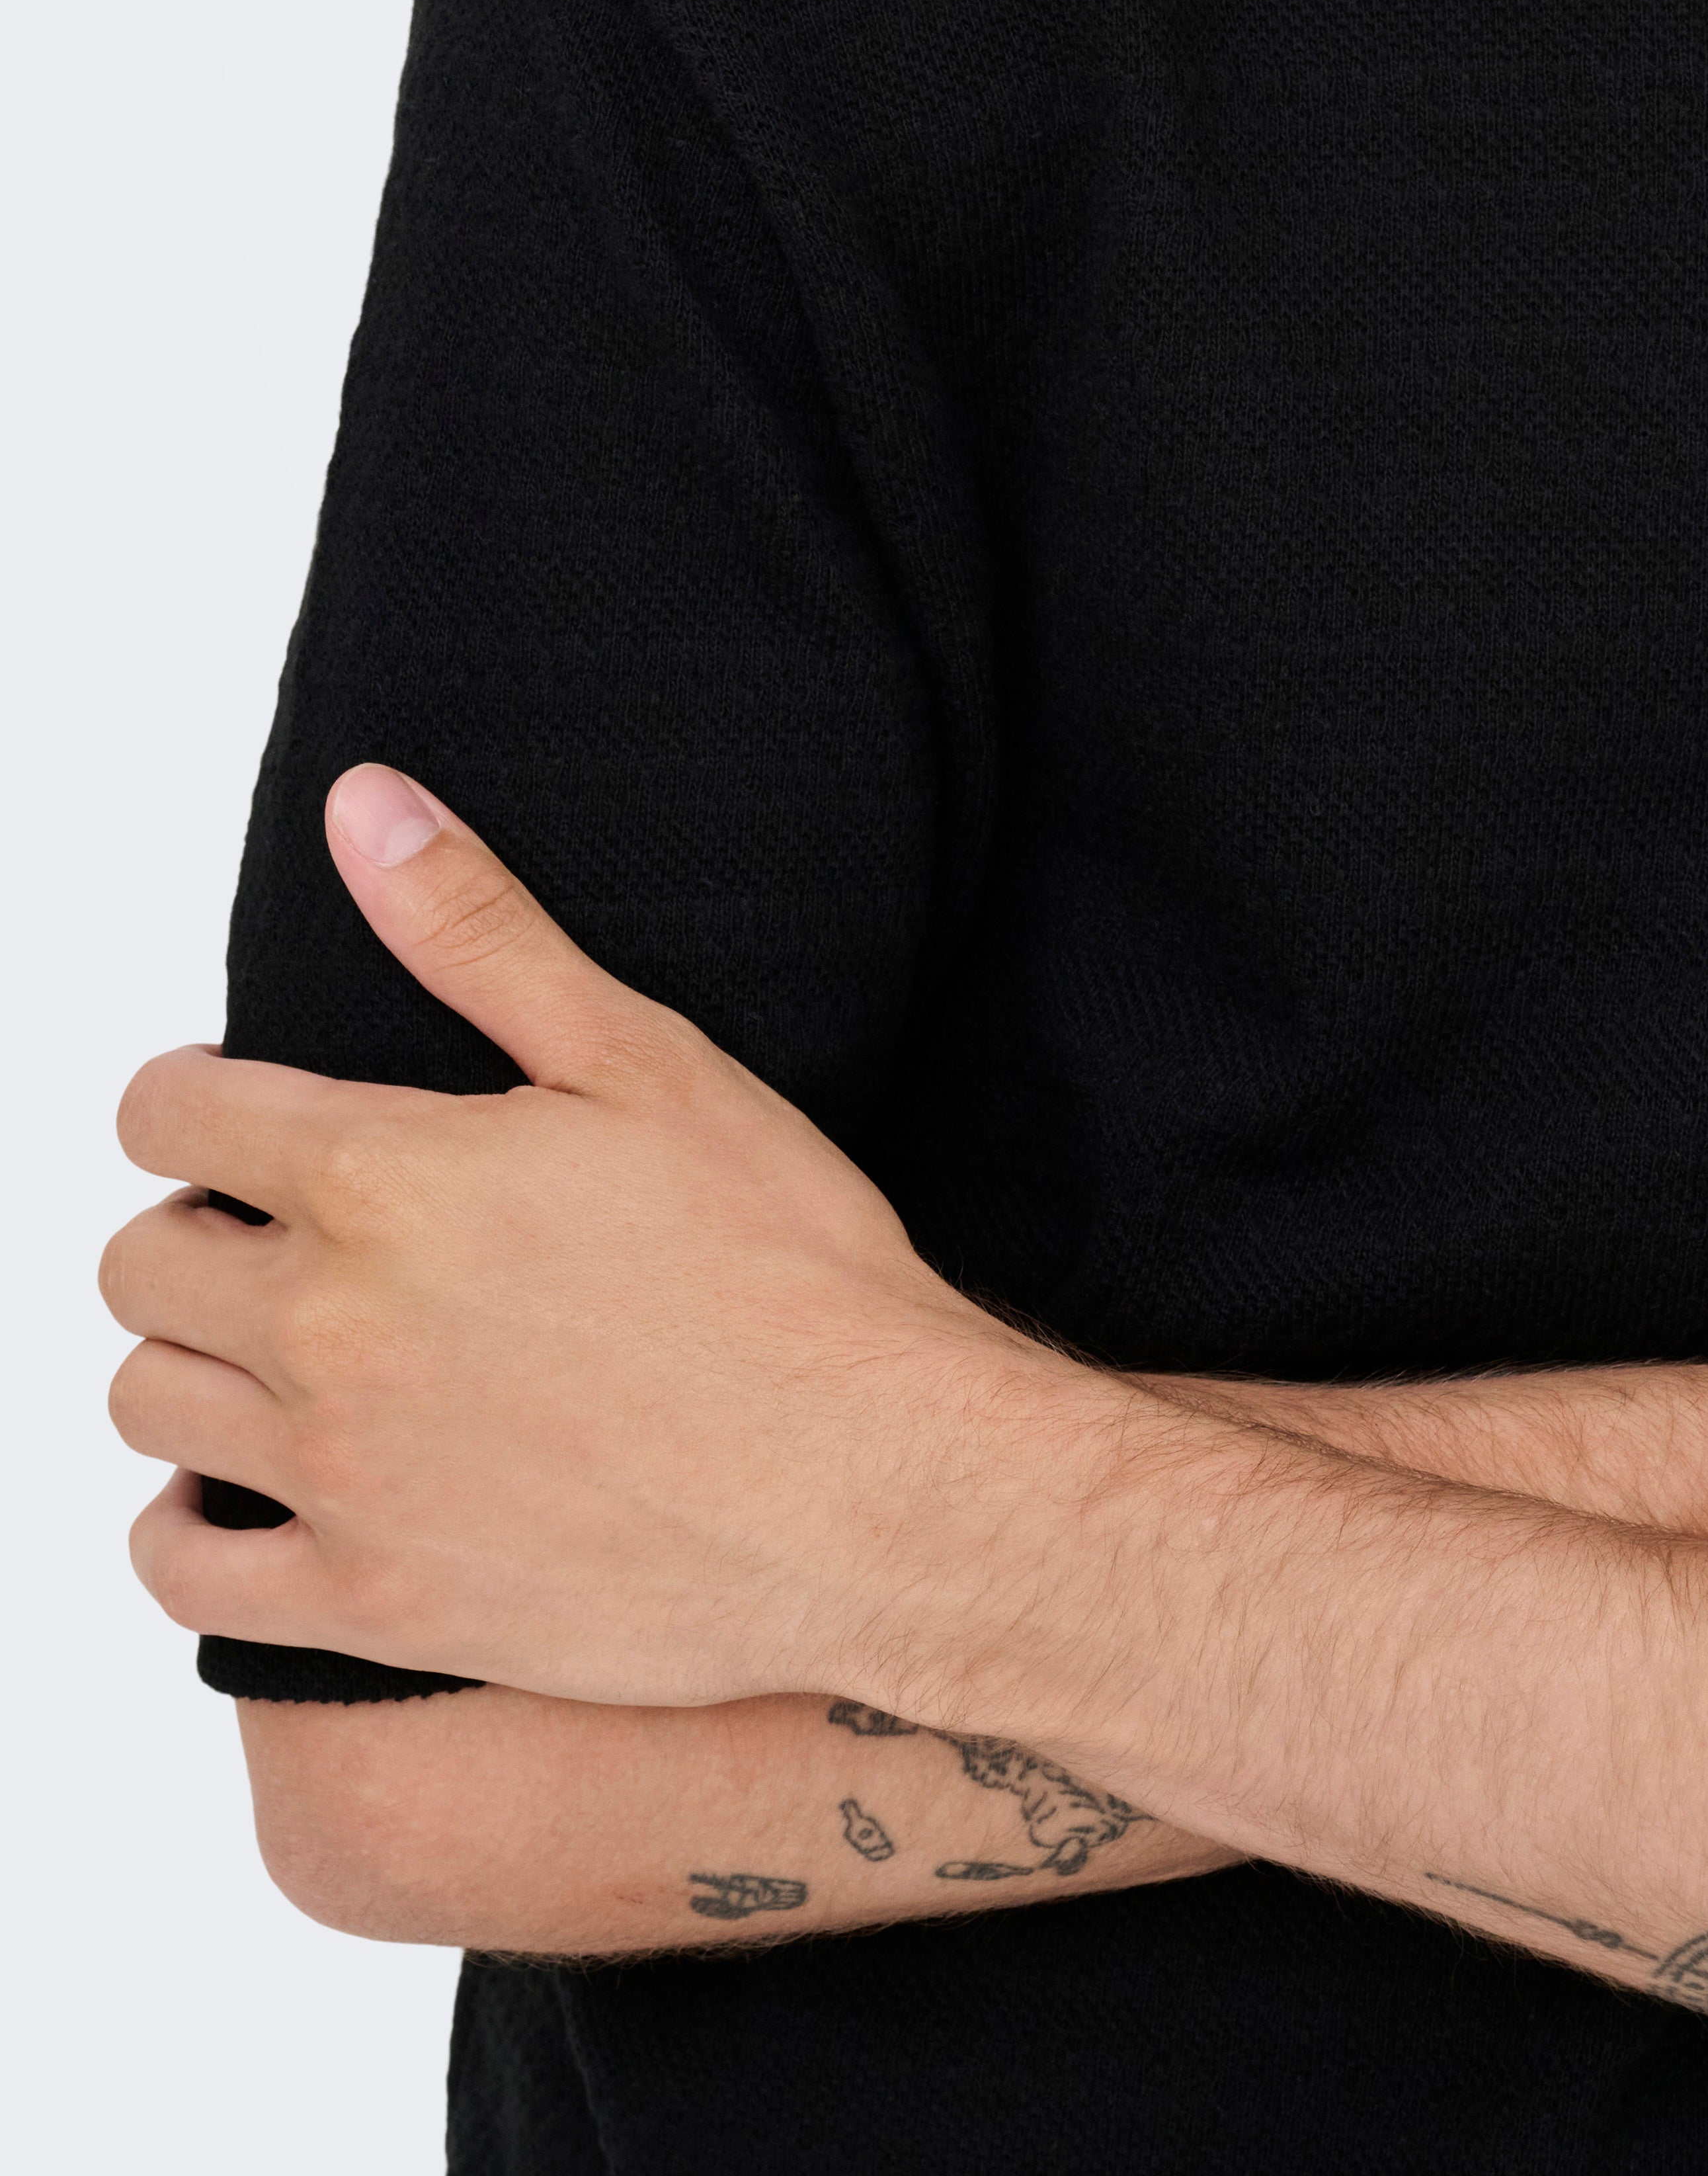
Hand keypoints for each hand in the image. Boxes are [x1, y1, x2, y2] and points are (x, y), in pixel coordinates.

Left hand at [104, 768, 1055, 1707]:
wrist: (868, 1487)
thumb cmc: (784, 1266)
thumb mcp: (643, 1058)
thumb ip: (479, 927)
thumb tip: (364, 804)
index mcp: (382, 1180)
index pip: (168, 1115)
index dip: (191, 1099)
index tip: (237, 1115)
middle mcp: (329, 1327)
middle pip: (140, 1265)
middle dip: (196, 1229)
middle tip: (284, 1234)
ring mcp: (338, 1477)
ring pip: (146, 1406)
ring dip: (192, 1365)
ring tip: (283, 1352)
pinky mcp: (366, 1602)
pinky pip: (183, 1571)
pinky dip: (190, 1528)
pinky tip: (258, 1490)